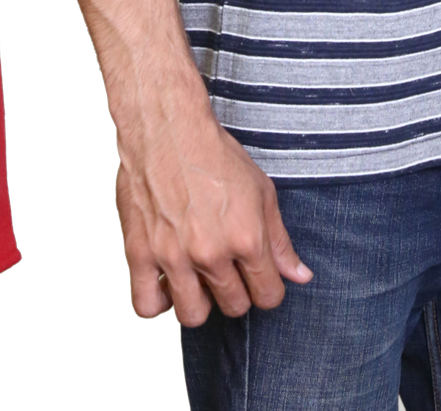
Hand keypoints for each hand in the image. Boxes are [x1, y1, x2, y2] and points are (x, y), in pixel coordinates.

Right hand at [114, 88, 312, 324]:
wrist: (165, 126)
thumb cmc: (213, 152)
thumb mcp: (260, 190)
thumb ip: (279, 240)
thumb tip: (300, 276)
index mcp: (246, 238)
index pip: (268, 296)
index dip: (266, 288)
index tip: (255, 276)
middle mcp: (211, 252)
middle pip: (234, 307)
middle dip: (235, 292)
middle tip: (225, 268)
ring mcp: (173, 255)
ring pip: (194, 315)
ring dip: (199, 301)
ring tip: (197, 277)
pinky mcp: (140, 252)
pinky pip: (146, 304)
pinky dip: (158, 300)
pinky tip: (166, 280)